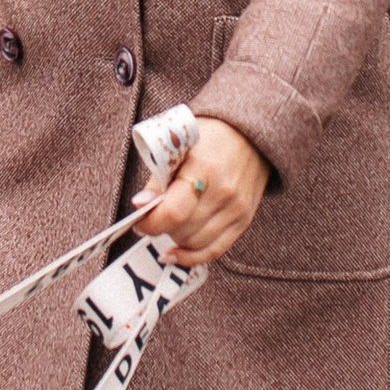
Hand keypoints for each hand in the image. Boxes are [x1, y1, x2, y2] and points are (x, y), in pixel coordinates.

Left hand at [134, 116, 268, 268]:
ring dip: (176, 238)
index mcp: (204, 168)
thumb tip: (140, 206)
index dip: (150, 222)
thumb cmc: (209, 136)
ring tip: (170, 223)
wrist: (250, 133)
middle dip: (162, 227)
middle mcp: (224, 192)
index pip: (174, 212)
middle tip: (155, 215)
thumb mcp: (179, 146)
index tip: (139, 221)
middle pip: (182, 230)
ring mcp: (236, 208)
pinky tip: (176, 253)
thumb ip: (158, 178)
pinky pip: (215, 250)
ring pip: (195, 243)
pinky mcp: (244, 220)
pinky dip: (192, 256)